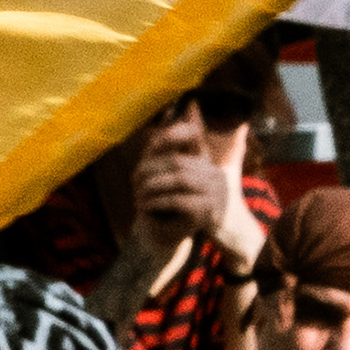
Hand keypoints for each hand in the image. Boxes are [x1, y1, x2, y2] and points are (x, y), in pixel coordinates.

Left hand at [123, 128, 235, 248]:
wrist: (183, 235)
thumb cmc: (173, 203)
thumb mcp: (169, 175)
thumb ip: (168, 149)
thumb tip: (173, 113)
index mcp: (206, 163)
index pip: (193, 137)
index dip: (173, 135)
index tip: (150, 146)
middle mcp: (215, 175)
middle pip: (179, 162)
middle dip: (151, 169)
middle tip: (134, 179)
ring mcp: (216, 194)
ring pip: (180, 180)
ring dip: (153, 185)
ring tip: (137, 193)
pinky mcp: (209, 213)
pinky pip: (180, 201)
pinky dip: (158, 201)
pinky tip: (146, 205)